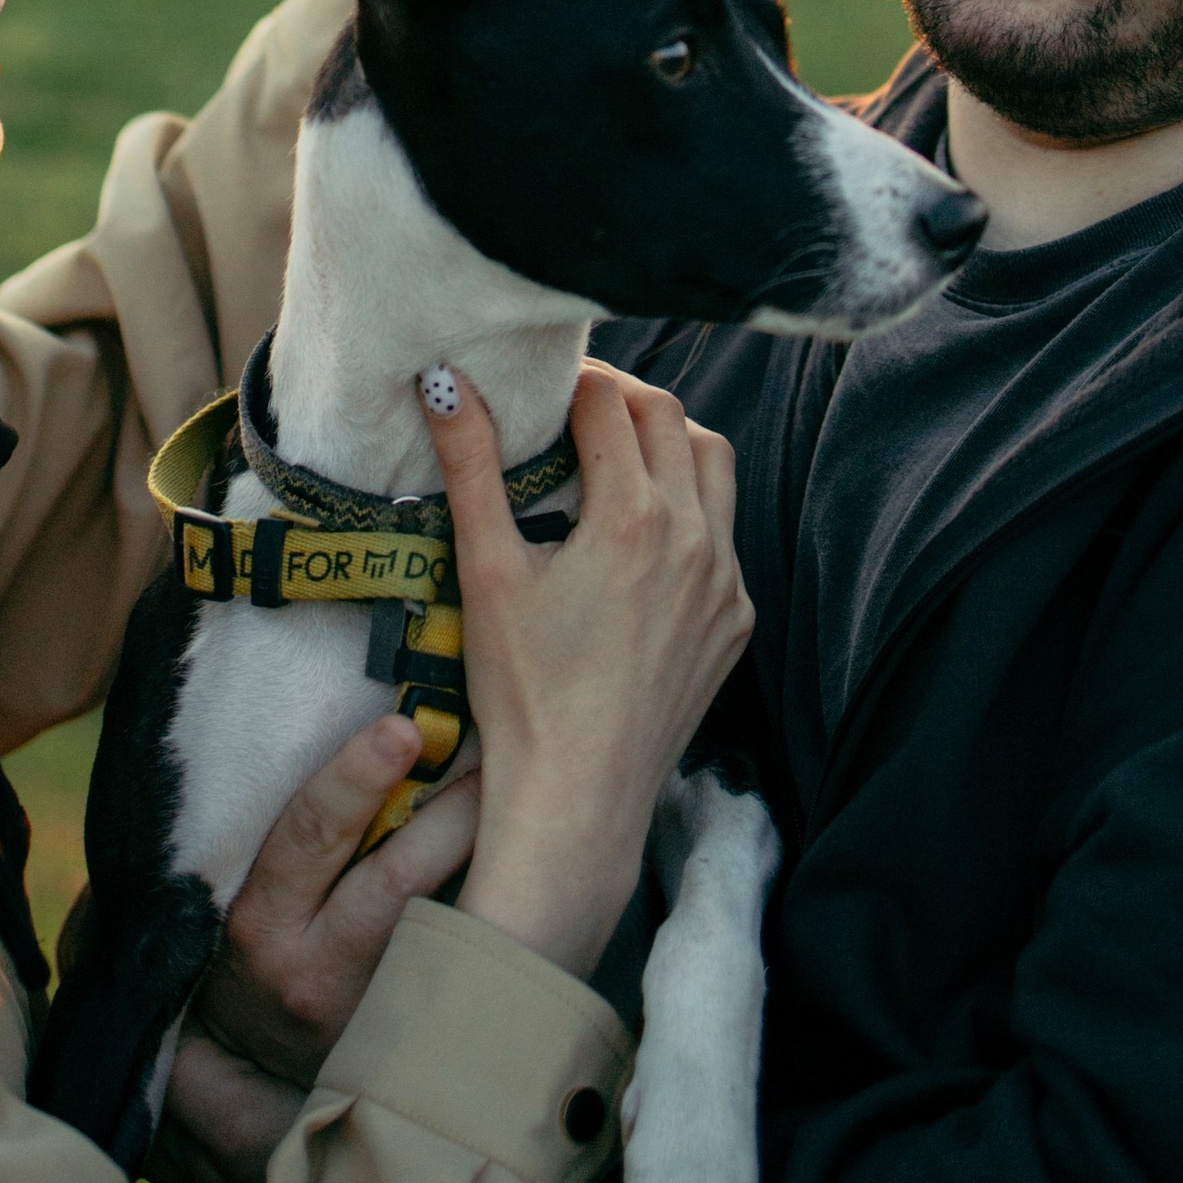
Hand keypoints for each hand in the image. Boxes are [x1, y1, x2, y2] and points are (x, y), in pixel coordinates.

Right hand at [153, 714, 481, 1182]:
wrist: (252, 1060)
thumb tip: (387, 735)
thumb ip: (307, 830)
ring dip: (485, 849)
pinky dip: (494, 901)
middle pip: (398, 875)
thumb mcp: (251, 890)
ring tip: (522, 794)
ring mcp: (368, 1007)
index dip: (358, 776)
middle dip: (453, 806)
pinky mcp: (409, 1026)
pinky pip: (462, 953)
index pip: (311, 833)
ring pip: (443, 916)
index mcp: (262, 920)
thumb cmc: (260, 942)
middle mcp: (315, 970)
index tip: (404, 728)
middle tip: (495, 748)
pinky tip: (529, 864)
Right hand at [428, 363, 752, 980]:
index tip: (543, 387)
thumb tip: (445, 382)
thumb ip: (472, 467)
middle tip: (576, 409)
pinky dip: (692, 512)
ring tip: (617, 457)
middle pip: (672, 420)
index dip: (573, 383)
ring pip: (715, 469)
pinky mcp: (736, 623)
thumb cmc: (523, 692)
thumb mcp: (488, 572)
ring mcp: (726, 584)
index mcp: (636, 517)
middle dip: (624, 401)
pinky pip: (725, 537)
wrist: (578, 801)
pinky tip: (644, 538)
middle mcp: (697, 539)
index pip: (610, 405)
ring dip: (670, 445)